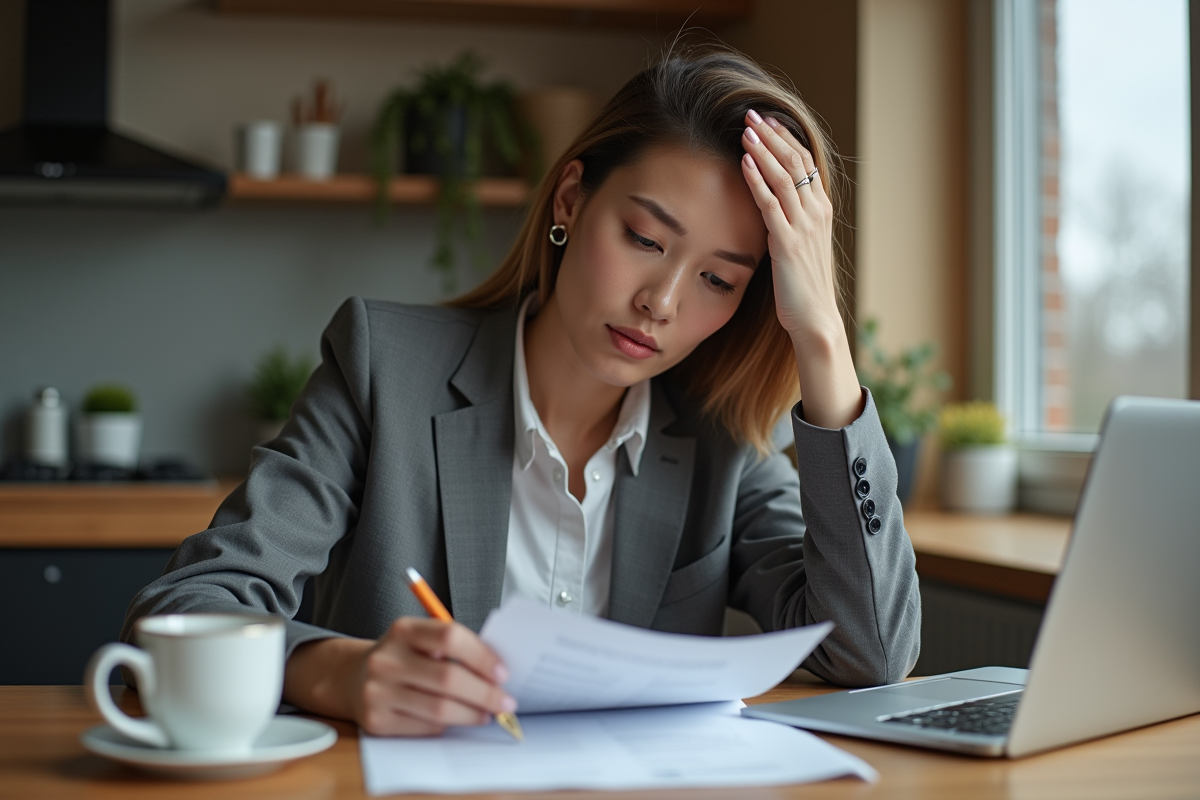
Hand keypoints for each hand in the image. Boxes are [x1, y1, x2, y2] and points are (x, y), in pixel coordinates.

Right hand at [284, 618, 516, 736]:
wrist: (352, 678)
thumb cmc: (404, 657)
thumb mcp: (421, 639)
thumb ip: (454, 647)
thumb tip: (498, 673)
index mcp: (403, 629)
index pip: (450, 636)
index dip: (482, 655)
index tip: (503, 672)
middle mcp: (386, 659)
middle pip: (448, 678)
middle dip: (485, 693)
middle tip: (506, 701)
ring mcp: (378, 691)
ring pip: (440, 709)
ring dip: (472, 714)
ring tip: (488, 713)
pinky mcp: (376, 721)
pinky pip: (425, 727)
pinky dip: (448, 725)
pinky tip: (459, 719)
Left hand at [739, 109, 863, 429]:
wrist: (815, 320)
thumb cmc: (803, 286)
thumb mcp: (799, 245)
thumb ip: (790, 220)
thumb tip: (769, 201)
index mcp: (820, 210)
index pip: (805, 162)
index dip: (786, 138)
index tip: (767, 119)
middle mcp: (816, 213)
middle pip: (795, 161)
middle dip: (772, 136)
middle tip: (751, 113)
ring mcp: (804, 227)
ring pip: (784, 178)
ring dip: (764, 150)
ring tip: (745, 129)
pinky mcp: (788, 244)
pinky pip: (771, 205)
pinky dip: (757, 181)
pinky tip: (744, 163)